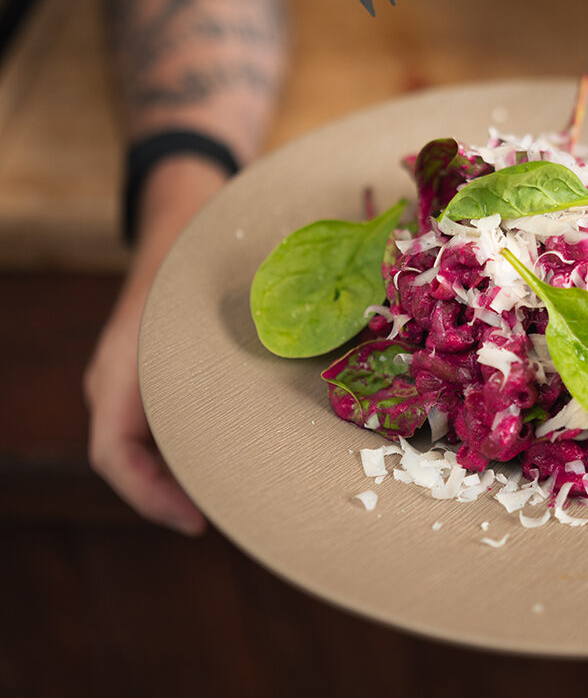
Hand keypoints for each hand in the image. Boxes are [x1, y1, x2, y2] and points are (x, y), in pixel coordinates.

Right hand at [84, 157, 233, 534]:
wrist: (177, 218)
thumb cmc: (193, 254)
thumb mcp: (214, 294)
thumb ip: (251, 328)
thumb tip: (322, 349)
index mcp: (118, 368)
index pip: (115, 453)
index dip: (151, 495)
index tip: (196, 519)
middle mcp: (116, 383)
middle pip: (136, 460)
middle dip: (181, 493)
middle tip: (239, 512)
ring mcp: (130, 382)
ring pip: (152, 445)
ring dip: (191, 470)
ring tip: (249, 487)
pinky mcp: (154, 376)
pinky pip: (166, 423)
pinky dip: (198, 441)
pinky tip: (246, 444)